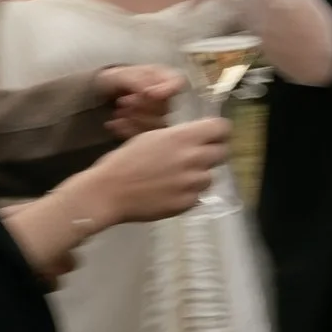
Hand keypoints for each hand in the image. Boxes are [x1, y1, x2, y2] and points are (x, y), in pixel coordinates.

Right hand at [90, 118, 227, 223]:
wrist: (109, 192)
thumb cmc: (124, 161)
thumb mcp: (152, 138)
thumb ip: (179, 137)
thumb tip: (196, 137)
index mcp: (184, 137)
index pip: (222, 128)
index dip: (218, 132)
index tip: (212, 136)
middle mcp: (193, 158)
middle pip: (222, 153)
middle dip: (211, 153)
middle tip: (196, 157)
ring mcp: (192, 184)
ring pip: (209, 177)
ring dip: (198, 176)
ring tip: (177, 178)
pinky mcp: (187, 204)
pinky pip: (197, 196)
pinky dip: (187, 194)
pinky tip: (169, 192)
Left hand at [97, 64, 186, 138]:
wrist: (103, 91)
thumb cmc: (114, 78)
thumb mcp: (121, 74)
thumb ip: (136, 81)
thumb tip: (148, 92)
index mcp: (163, 77)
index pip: (178, 82)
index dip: (168, 89)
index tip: (148, 94)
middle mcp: (166, 96)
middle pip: (165, 107)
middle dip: (142, 106)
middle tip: (122, 101)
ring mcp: (159, 114)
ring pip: (156, 123)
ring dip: (134, 119)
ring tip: (117, 113)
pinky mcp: (149, 129)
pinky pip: (144, 134)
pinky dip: (127, 130)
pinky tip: (113, 125)